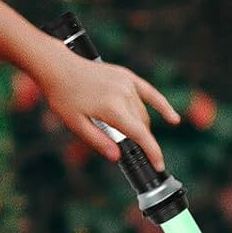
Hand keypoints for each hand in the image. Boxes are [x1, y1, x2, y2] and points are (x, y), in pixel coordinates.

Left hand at [38, 49, 179, 171]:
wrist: (58, 67)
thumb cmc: (63, 96)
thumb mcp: (76, 124)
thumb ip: (98, 141)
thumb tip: (117, 157)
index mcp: (112, 108)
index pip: (140, 135)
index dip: (152, 152)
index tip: (158, 165)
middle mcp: (124, 94)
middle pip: (141, 125)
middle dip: (137, 140)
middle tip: (122, 147)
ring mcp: (127, 83)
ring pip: (142, 113)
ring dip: (138, 126)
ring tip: (118, 129)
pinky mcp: (127, 76)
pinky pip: (150, 93)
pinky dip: (162, 106)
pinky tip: (173, 119)